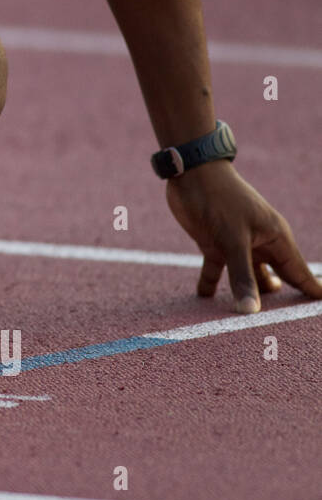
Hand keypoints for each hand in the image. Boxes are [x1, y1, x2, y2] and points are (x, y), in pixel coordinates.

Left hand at [165, 160, 321, 312]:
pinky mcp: (214, 243)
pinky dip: (211, 283)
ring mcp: (236, 244)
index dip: (310, 290)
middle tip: (282, 326)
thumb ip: (242, 277)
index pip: (298, 272)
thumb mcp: (232, 241)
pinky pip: (216, 269)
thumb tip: (250, 312)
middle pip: (274, 278)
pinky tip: (205, 299)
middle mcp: (259, 244)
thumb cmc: (220, 200)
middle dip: (278, 300)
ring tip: (245, 320)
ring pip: (246, 276)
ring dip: (245, 294)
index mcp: (275, 239)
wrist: (191, 173)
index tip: (317, 308)